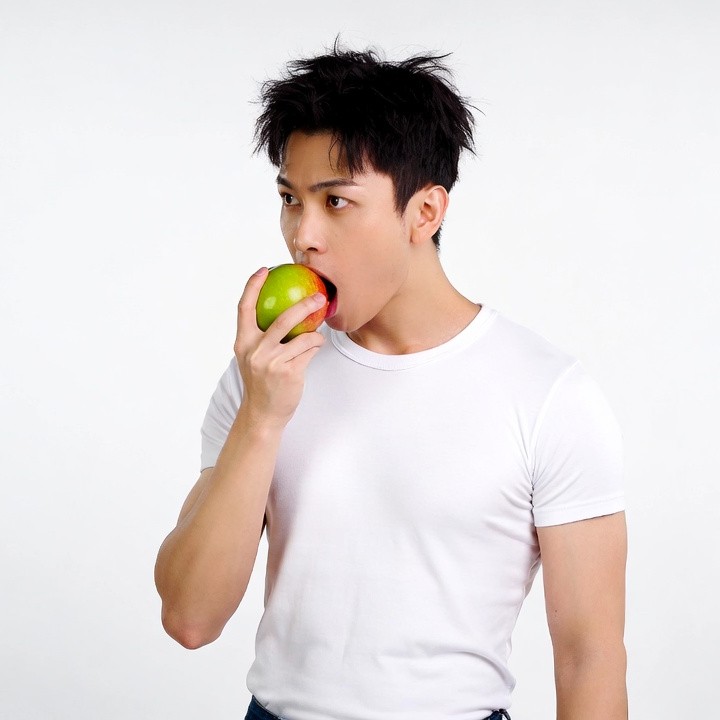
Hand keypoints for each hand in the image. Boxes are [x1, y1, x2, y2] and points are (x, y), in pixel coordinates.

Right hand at [233, 267, 325, 428]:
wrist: (263, 414)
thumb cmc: (262, 382)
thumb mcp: (254, 358)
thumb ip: (262, 337)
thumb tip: (283, 309)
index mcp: (242, 343)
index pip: (244, 308)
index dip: (252, 286)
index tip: (264, 269)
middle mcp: (254, 350)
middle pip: (283, 318)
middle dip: (304, 304)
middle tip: (319, 296)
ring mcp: (271, 362)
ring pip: (302, 336)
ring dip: (314, 334)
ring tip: (317, 334)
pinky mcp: (289, 372)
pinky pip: (309, 351)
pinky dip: (316, 346)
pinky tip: (317, 346)